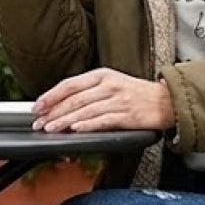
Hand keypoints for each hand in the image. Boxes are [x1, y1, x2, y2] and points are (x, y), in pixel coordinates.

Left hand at [32, 69, 175, 132]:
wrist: (166, 101)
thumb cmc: (137, 95)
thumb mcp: (113, 83)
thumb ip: (90, 91)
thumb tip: (63, 104)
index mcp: (102, 75)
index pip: (70, 84)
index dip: (51, 96)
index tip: (37, 106)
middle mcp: (109, 85)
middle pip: (74, 98)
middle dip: (54, 112)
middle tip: (40, 122)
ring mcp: (118, 100)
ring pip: (85, 110)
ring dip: (65, 121)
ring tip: (51, 128)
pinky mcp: (127, 115)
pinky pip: (103, 120)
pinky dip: (87, 125)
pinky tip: (76, 129)